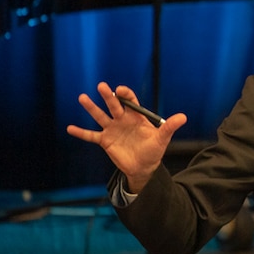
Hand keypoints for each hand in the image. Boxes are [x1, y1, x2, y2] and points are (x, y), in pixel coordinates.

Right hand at [66, 82, 186, 191]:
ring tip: (82, 98)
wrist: (144, 167)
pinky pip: (91, 136)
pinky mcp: (105, 141)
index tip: (120, 89)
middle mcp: (122, 119)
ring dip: (92, 108)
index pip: (130, 101)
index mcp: (136, 116)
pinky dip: (81, 133)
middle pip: (114, 105)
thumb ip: (170, 127)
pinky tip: (70, 128)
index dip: (125, 94)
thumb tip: (183, 117)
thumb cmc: (154, 150)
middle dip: (108, 96)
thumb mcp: (163, 138)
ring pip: (100, 116)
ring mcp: (112, 129)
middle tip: (101, 86)